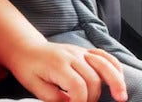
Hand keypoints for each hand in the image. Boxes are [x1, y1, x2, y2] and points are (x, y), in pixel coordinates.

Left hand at [7, 41, 129, 101]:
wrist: (25, 48)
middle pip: (92, 79)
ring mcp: (80, 52)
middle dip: (93, 97)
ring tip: (120, 97)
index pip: (77, 86)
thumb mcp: (34, 85)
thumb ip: (53, 97)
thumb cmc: (27, 68)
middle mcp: (71, 56)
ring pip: (104, 66)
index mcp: (57, 64)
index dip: (80, 101)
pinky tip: (118, 79)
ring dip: (115, 82)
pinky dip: (114, 67)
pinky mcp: (85, 52)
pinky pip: (105, 56)